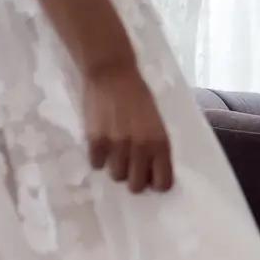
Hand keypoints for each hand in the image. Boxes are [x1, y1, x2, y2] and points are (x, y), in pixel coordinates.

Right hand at [83, 58, 172, 194]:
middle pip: (136, 185)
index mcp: (160, 142)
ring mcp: (118, 146)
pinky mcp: (96, 141)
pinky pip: (97, 164)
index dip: (156, 183)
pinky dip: (99, 157)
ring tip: (115, 149)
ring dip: (116, 166)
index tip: (151, 178)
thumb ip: (155, 145)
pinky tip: (101, 142)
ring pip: (117, 176)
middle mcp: (141, 148)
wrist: (113, 73)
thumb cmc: (138, 95)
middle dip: (134, 178)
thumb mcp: (156, 121)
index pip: (163, 182)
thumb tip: (152, 171)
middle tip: (130, 165)